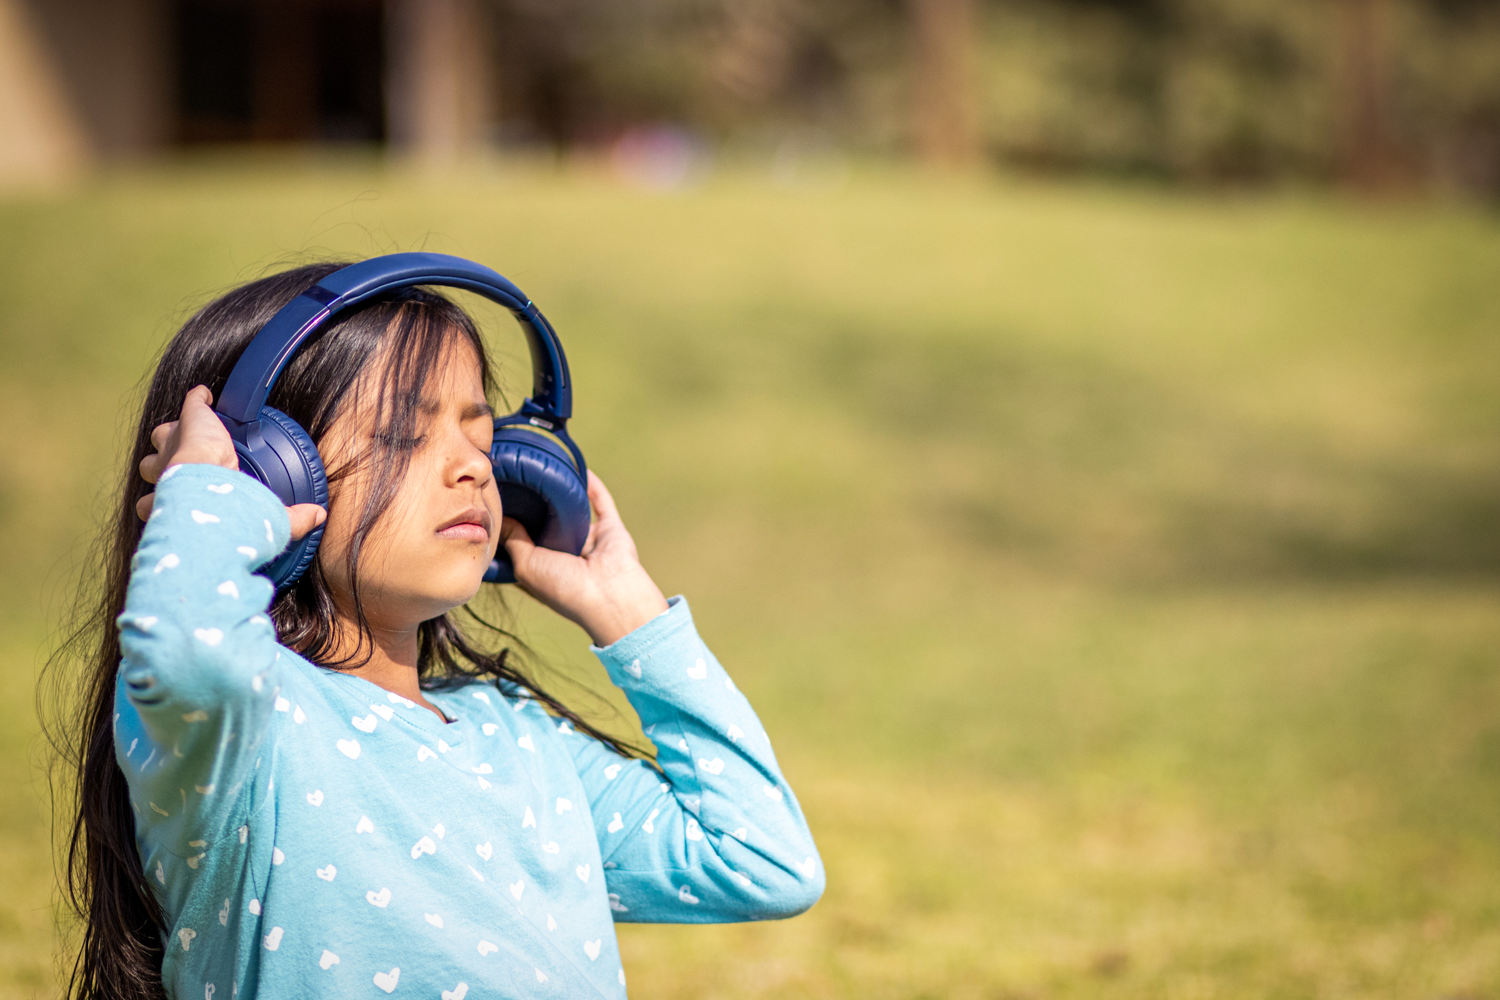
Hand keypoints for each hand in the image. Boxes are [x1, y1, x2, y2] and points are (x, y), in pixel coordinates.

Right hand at [135, 385, 326, 540]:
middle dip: (161, 465)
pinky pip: (191, 403)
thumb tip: (319, 517)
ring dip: (173, 434)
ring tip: (190, 432)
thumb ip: (293, 519)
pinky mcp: (190, 421)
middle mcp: (167, 474)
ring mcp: (173, 447)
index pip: (153, 502)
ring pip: (160, 436)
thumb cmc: (224, 513)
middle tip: (183, 464)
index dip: (166, 499)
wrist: (207, 490)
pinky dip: (199, 398)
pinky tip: (207, 396)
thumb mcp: (265, 520)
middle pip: (150, 466)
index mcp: (176, 500)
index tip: (181, 500)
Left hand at [502, 471, 668, 646]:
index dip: (508, 529)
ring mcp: (590, 542)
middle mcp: (566, 556)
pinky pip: (600, 501)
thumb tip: (500, 517)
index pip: (521, 546)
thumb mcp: (526, 565)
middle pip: (546, 527)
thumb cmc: (564, 588)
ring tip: (544, 469)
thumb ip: (513, 540)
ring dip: (562, 495)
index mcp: (543, 571)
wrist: (612, 596)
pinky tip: (578, 465)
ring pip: (573, 513)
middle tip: (513, 480)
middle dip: (533, 508)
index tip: (492, 505)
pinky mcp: (611, 529)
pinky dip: (592, 485)